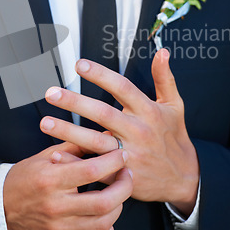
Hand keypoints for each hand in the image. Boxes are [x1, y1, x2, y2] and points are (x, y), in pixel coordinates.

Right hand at [3, 141, 132, 229]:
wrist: (1, 205)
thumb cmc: (26, 176)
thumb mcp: (47, 155)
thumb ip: (77, 145)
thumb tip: (104, 134)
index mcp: (51, 179)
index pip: (91, 170)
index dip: (114, 161)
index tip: (122, 154)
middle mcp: (55, 206)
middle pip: (103, 201)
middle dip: (124, 186)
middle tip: (127, 174)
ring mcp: (58, 228)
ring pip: (103, 223)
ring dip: (119, 206)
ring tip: (119, 193)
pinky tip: (107, 217)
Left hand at [41, 49, 199, 216]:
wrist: (184, 178)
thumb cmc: (174, 137)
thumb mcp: (175, 105)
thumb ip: (165, 78)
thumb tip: (162, 51)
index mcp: (149, 111)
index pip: (122, 88)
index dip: (100, 75)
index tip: (79, 64)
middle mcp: (138, 131)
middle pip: (103, 113)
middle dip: (75, 102)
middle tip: (51, 92)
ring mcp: (130, 154)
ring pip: (95, 141)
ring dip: (68, 131)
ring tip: (45, 122)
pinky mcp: (123, 175)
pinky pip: (96, 168)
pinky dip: (76, 160)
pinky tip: (56, 153)